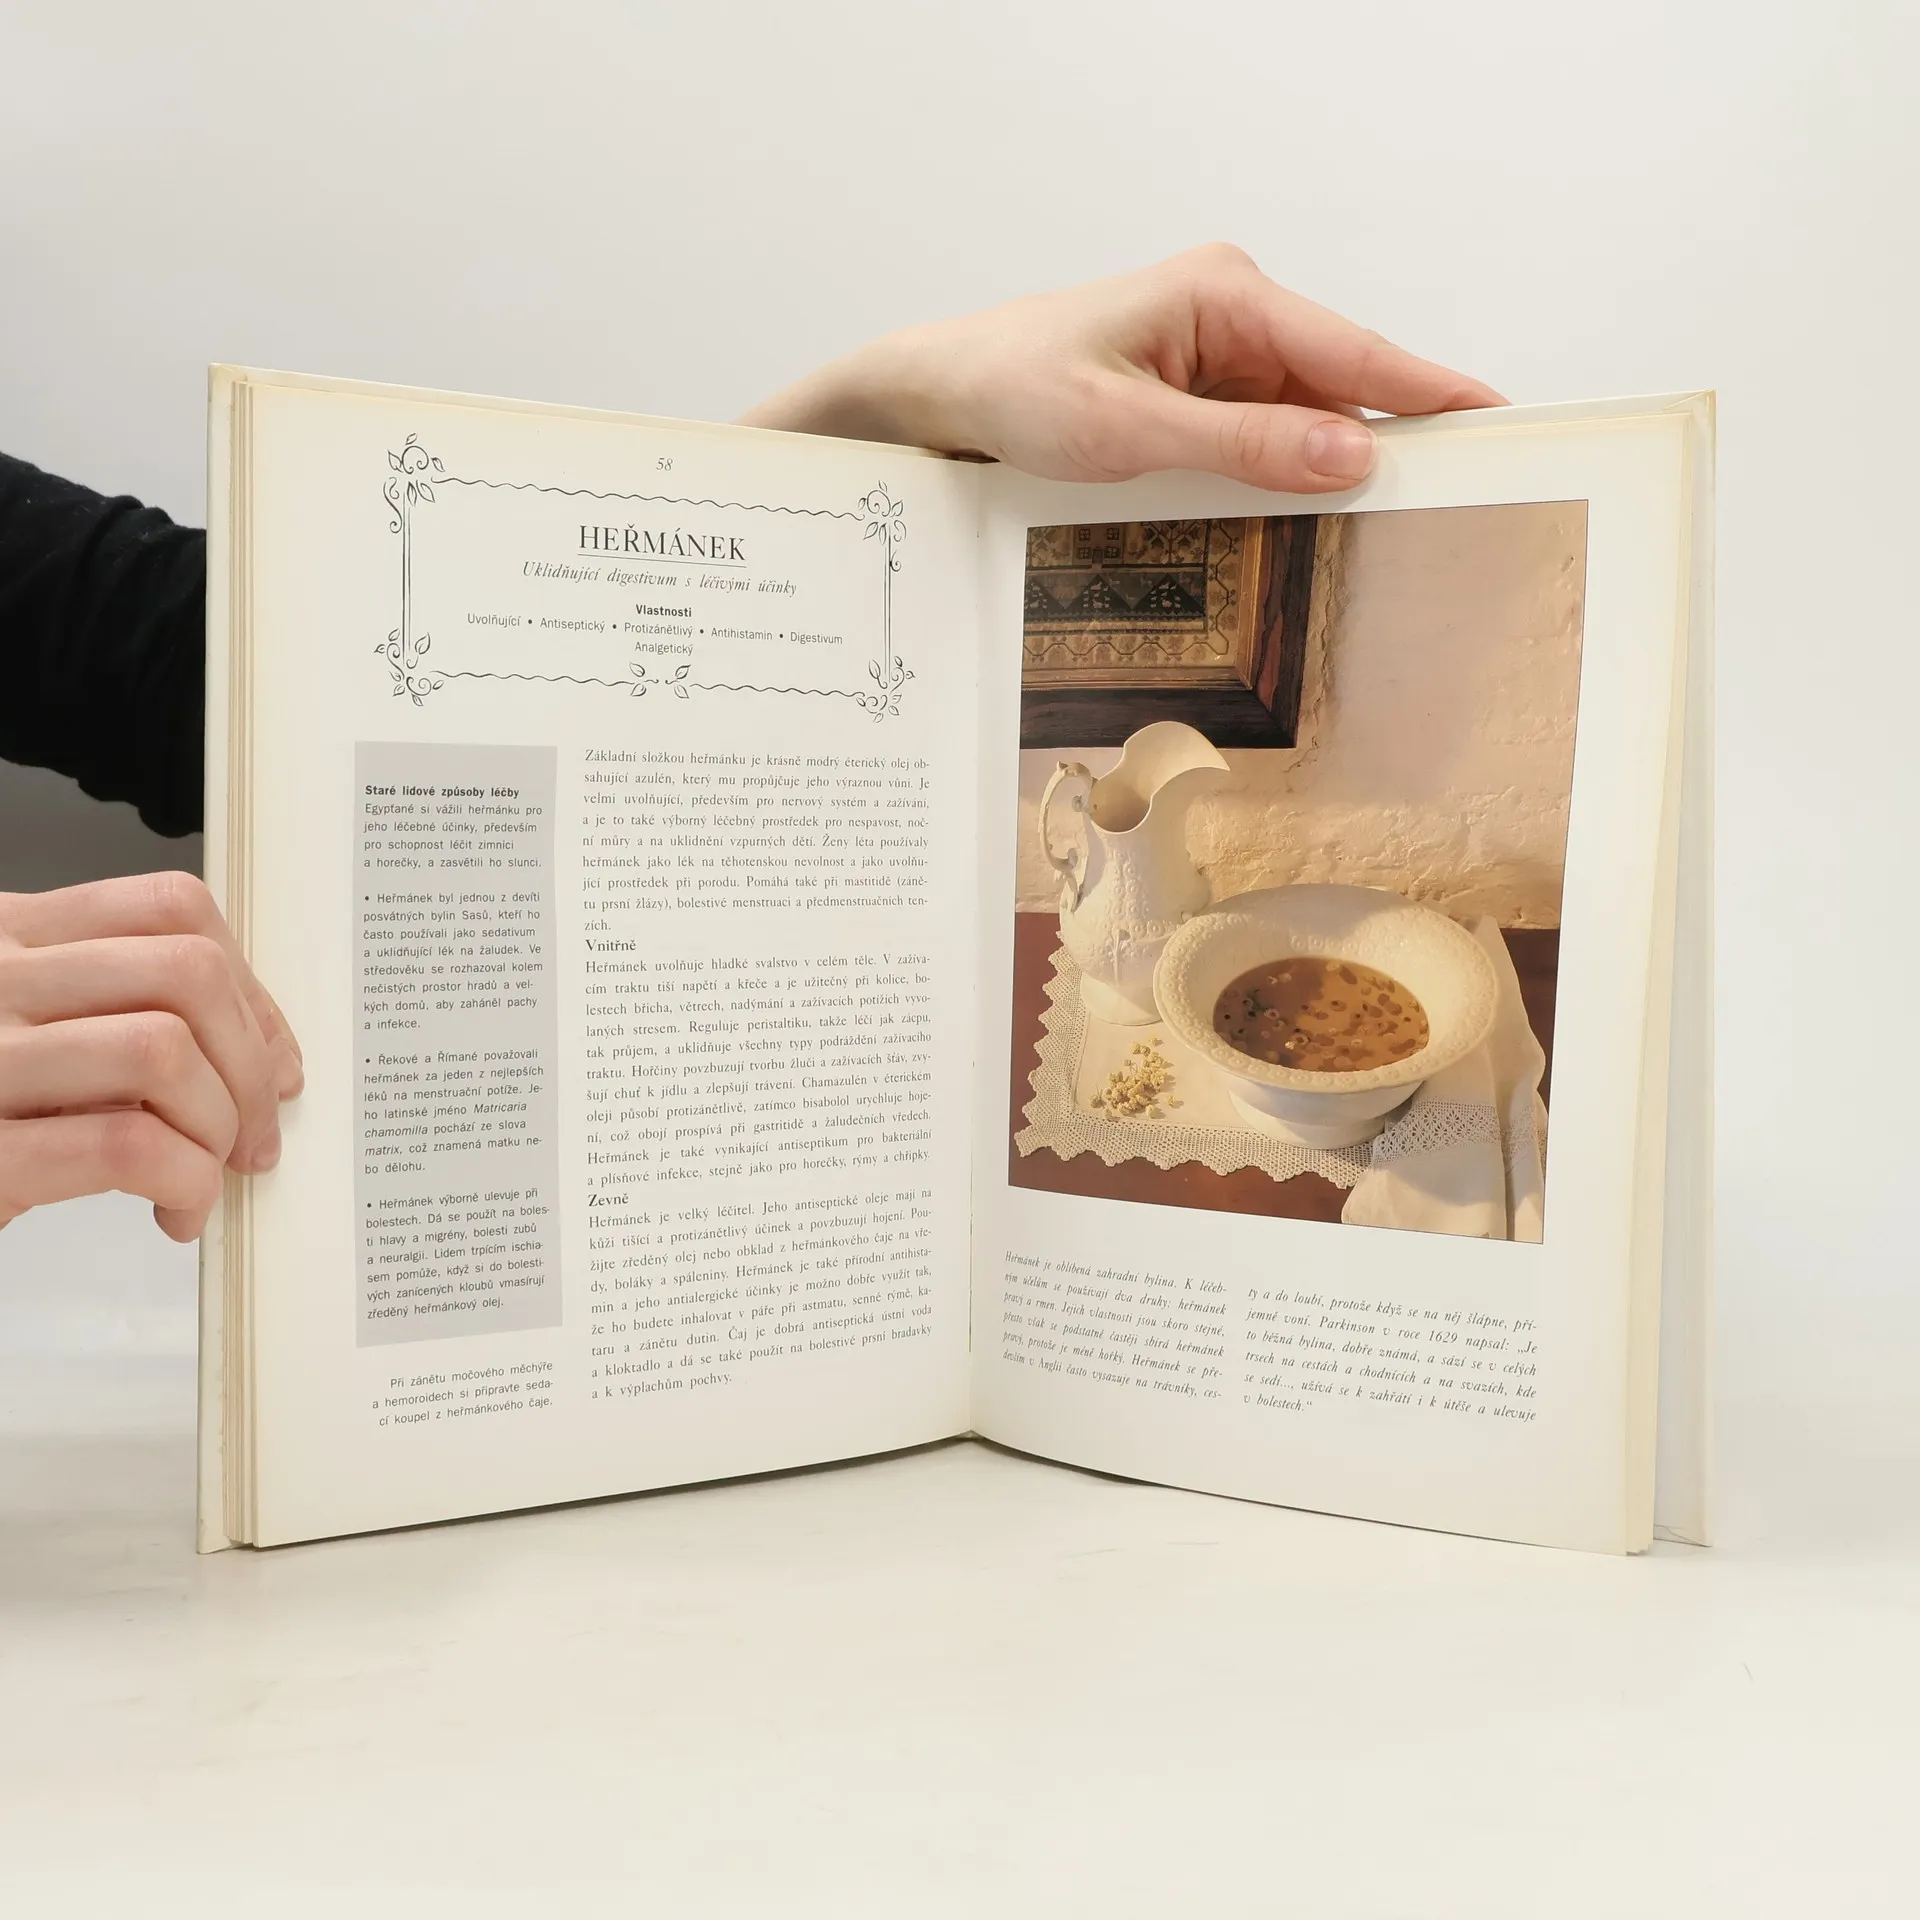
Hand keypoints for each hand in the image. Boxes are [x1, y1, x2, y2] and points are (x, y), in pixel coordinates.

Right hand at [0, 873, 303, 1241]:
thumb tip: (269, 1061)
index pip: (171, 908)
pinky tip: (174, 1207)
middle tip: (252, 1132)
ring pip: (163, 1051)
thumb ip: (133, 1019)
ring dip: (217, 1126)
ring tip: (203, 1170)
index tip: (269, 1056)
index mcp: (12, 935)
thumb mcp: (42, 1036)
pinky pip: (126, 1145)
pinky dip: (185, 1182)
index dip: (249, 989)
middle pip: (186, 973)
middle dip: (249, 1064)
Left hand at [740, 242, 1503, 492]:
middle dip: (1393, 439)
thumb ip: (1243, 444)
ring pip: (1305, 415)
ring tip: (1395, 525)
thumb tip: (1351, 452)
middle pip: (1340, 383)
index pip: (1352, 349)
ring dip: (1334, 467)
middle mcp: (1230, 311)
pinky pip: (1264, 433)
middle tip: (1463, 497)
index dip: (1430, 393)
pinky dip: (1288, 473)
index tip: (1500, 423)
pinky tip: (1311, 516)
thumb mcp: (1128, 430)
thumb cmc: (1014, 389)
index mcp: (1223, 293)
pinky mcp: (1196, 391)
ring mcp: (1215, 351)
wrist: (940, 395)